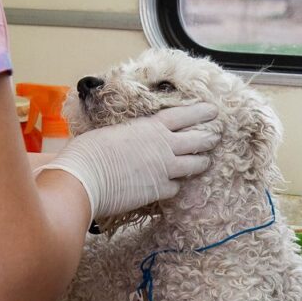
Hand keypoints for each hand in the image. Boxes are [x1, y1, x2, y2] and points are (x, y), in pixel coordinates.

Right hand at [36, 103, 218, 218]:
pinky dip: (176, 186)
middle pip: (197, 140)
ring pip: (194, 165)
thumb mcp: (110, 132)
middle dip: (209, 137)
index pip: (183, 116)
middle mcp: (163, 146)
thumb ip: (127, 134)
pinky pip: (176, 187)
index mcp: (151, 127)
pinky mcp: (159, 190)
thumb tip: (123, 136)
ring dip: (202, 162)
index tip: (212, 110)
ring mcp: (164, 169)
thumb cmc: (89, 151)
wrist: (85, 178)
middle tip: (216, 136)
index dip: (200, 112)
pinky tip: (174, 185)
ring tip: (206, 161)